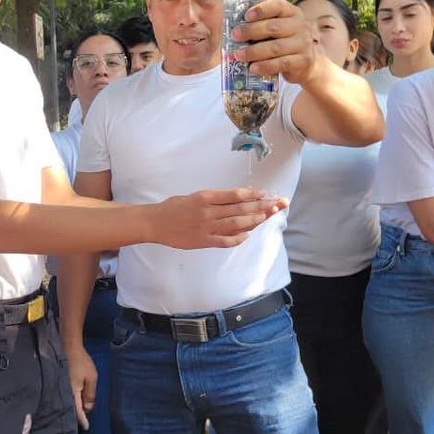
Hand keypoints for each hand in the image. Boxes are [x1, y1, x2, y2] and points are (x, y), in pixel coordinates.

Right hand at [66, 344, 97, 428]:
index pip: (77, 411)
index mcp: (72, 393)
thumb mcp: (91, 378)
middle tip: (83, 423)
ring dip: (73, 409)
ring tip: (79, 414)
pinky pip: (64, 396)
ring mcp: (60, 388)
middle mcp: (63, 392)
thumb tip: (87, 409)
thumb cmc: (81, 361)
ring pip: (67, 403)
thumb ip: (90, 394)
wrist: (68, 346)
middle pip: (70, 409)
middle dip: (76, 416)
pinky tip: (73, 402)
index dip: (82, 420)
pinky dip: (69, 401)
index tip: (86, 427)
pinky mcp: (58, 383)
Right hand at [154, 189, 287, 248]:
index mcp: (205, 197)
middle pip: (241, 209)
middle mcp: (208, 211)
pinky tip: (249, 234)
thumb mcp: (193, 196)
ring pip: (237, 224)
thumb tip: (236, 200)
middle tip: (278, 204)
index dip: (254, 194)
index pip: (236, 194)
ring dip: (255, 220)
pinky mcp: (203, 241)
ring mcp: (206, 227)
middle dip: (262, 206)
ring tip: (268, 216)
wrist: (154, 223)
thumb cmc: (173, 207)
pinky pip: (225, 240)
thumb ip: (213, 199)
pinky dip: (239, 238)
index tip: (267, 193)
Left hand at [231, 0, 319, 85]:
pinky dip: (266, 66)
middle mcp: (300, 26)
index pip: (278, 5)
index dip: (261, 9)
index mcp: (291, 12)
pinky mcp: (303, 61)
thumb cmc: (283, 41)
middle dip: (251, 31)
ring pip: (276, 47)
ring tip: (238, 55)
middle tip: (234, 36)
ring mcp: (303, 44)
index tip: (246, 16)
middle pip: (274, 27)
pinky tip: (253, 68)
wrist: (305, 63)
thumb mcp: (276, 28)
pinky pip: (282, 63)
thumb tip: (232, 20)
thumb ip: (261, 22)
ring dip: (254, 52)